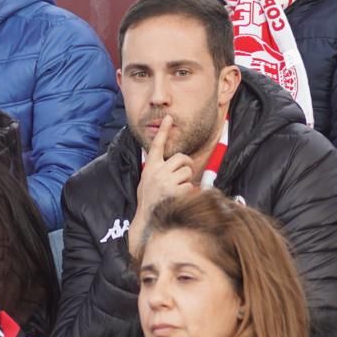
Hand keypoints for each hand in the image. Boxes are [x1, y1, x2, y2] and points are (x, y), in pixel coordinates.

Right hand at [130, 116, 194, 258]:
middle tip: (184, 173)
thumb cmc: (148, 200)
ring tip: (177, 189)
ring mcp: (167, 181)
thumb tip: (172, 164)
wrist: (146, 218)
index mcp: (150, 168)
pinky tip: (178, 199)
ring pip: (187, 172)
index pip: (157, 145)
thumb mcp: (146, 182)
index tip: (169, 118)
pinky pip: (190, 186)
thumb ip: (157, 171)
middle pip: (181, 158)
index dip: (164, 131)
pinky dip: (188, 192)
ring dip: (187, 180)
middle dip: (186, 164)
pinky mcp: (176, 191)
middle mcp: (158, 172)